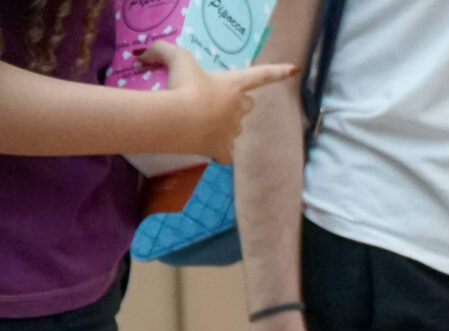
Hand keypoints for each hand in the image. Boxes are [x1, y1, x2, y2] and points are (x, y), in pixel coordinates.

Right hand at [142, 42, 298, 163]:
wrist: (176, 119)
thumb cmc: (181, 86)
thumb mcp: (174, 58)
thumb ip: (164, 51)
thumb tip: (144, 55)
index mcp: (233, 85)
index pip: (261, 75)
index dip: (278, 72)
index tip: (296, 70)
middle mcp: (238, 108)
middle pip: (247, 104)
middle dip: (236, 102)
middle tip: (212, 100)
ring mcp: (233, 131)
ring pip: (235, 127)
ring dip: (222, 124)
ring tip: (198, 120)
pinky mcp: (222, 150)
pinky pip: (225, 153)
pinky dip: (217, 150)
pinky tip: (203, 145)